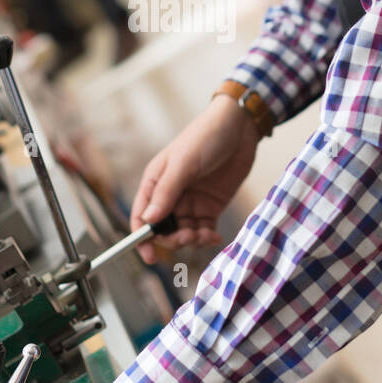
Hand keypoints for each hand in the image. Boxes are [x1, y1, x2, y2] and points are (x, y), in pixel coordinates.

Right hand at [132, 95, 260, 261]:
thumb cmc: (205, 137)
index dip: (142, 238)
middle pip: (163, 230)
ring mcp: (191, 202)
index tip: (149, 256)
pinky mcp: (211, 206)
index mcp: (155, 182)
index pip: (142, 216)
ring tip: (205, 235)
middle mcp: (170, 195)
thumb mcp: (184, 163)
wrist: (239, 126)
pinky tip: (214, 236)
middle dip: (172, 239)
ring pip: (184, 233)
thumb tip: (149, 220)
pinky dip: (207, 238)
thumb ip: (167, 192)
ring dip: (192, 240)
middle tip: (187, 236)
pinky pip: (204, 230)